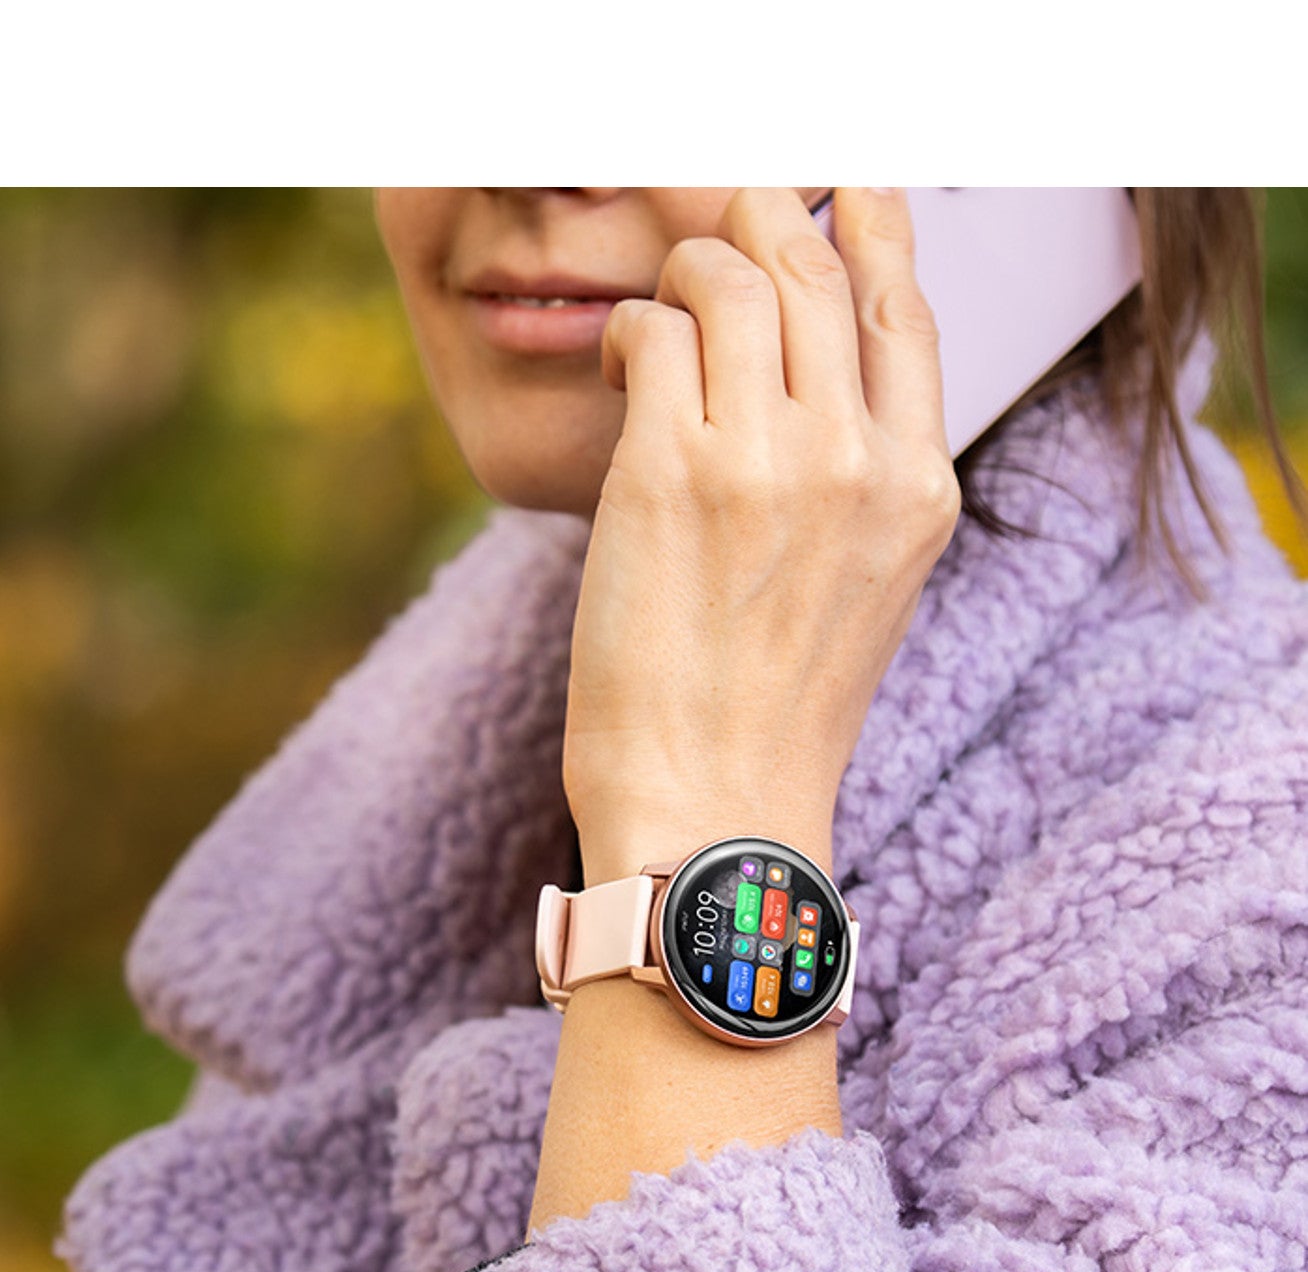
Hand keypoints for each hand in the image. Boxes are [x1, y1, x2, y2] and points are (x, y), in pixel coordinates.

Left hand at [564, 187, 960, 885]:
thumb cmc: (773, 710)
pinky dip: (632, 328)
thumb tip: (812, 374)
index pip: (906, 315)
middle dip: (764, 221)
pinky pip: (653, 334)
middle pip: (817, 272)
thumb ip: (860, 478)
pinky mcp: (668, 476)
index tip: (841, 193)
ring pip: (730, 282)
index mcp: (918, 490)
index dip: (871, 233)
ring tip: (662, 305)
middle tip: (727, 219)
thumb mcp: (865, 588)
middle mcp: (857, 464)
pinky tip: (625, 359)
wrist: (714, 806)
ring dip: (686, 269)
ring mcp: (766, 465)